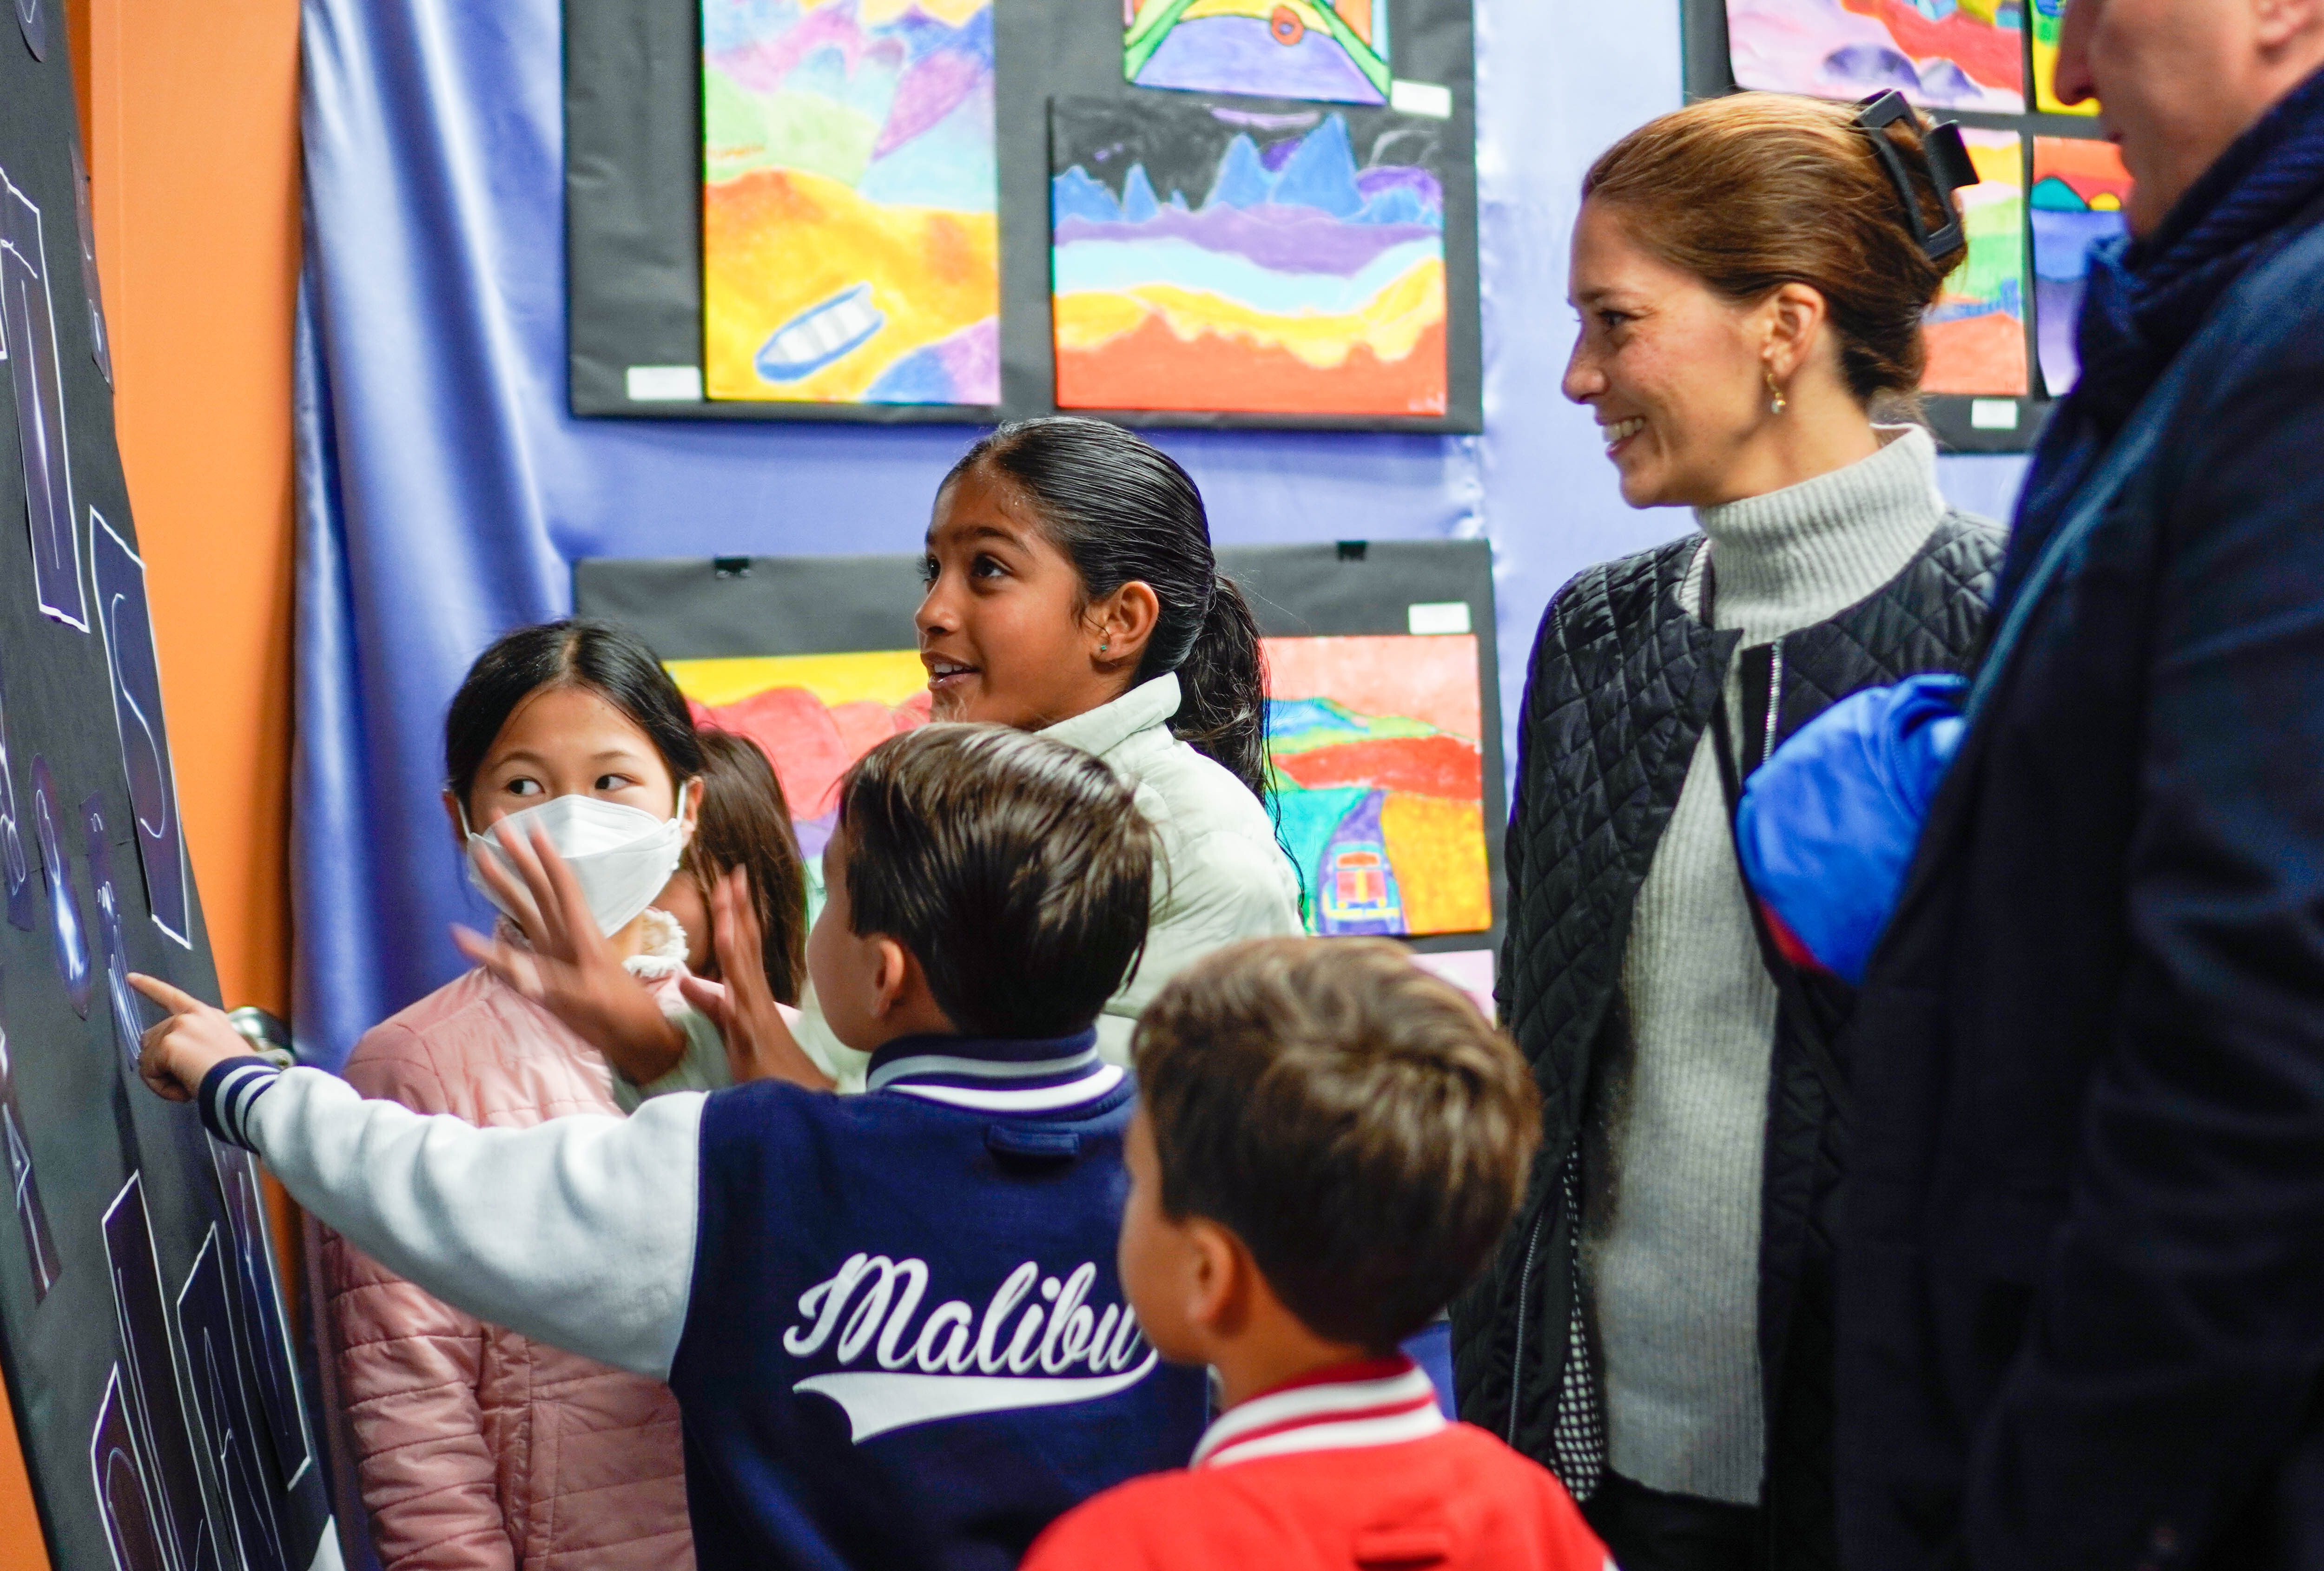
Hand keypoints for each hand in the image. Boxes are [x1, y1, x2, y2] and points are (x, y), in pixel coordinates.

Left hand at [129, 974, 250, 1102]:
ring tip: (189, 1084)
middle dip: (159, 1060)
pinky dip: (161, 1086)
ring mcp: (179, 1027)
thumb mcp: (218, 1050)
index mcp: (208, 1015)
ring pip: (147, 1056)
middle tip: (186, 1078)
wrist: (244, 1084)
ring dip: (161, 1075)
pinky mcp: (168, 1044)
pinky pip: (148, 1072)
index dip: (149, 986)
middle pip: (152, 1036)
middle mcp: (193, 1015)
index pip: (173, 996)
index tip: (131, 978)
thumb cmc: (237, 1076)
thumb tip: (162, 1060)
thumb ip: (192, 1044)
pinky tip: (184, 1090)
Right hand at [454, 821, 687, 1083]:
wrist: (632, 1036)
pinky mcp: (546, 972)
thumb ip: (552, 985)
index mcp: (581, 933)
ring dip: (503, 884)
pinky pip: (512, 951)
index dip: (547, 856)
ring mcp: (554, 951)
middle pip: (537, 887)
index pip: (562, 885)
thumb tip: (517, 975)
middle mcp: (565, 935)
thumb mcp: (587, 997)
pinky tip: (466, 935)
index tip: (533, 825)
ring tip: (481, 858)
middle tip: (497, 824)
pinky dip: (489, 942)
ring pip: (525, 910)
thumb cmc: (618, 1013)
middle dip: (518, 855)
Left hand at [677, 867, 830, 1091]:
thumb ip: (712, 1006)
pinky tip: (729, 932)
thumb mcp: (732, 1033)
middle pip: (747, 941)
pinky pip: (740, 983)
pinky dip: (736, 955)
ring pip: (744, 955)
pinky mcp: (752, 1022)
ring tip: (730, 885)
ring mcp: (755, 1006)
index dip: (737, 916)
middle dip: (739, 906)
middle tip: (734, 870)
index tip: (730, 885)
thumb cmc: (768, 1074)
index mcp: (751, 996)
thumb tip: (688, 982)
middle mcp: (755, 994)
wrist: (799, 1104)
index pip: (744, 948)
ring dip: (737, 919)